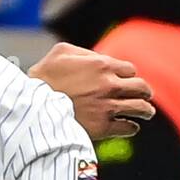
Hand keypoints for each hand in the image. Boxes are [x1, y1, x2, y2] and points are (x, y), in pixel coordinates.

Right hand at [28, 43, 154, 139]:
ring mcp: (107, 107)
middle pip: (141, 88)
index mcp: (102, 65)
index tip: (126, 81)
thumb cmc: (43, 78)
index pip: (130, 70)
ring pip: (140, 108)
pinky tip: (130, 126)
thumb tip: (97, 58)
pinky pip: (128, 127)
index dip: (128, 76)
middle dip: (144, 91)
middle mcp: (109, 85)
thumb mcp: (60, 52)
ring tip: (146, 112)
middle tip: (146, 95)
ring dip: (145, 110)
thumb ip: (84, 52)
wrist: (33, 107)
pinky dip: (131, 127)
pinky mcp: (102, 127)